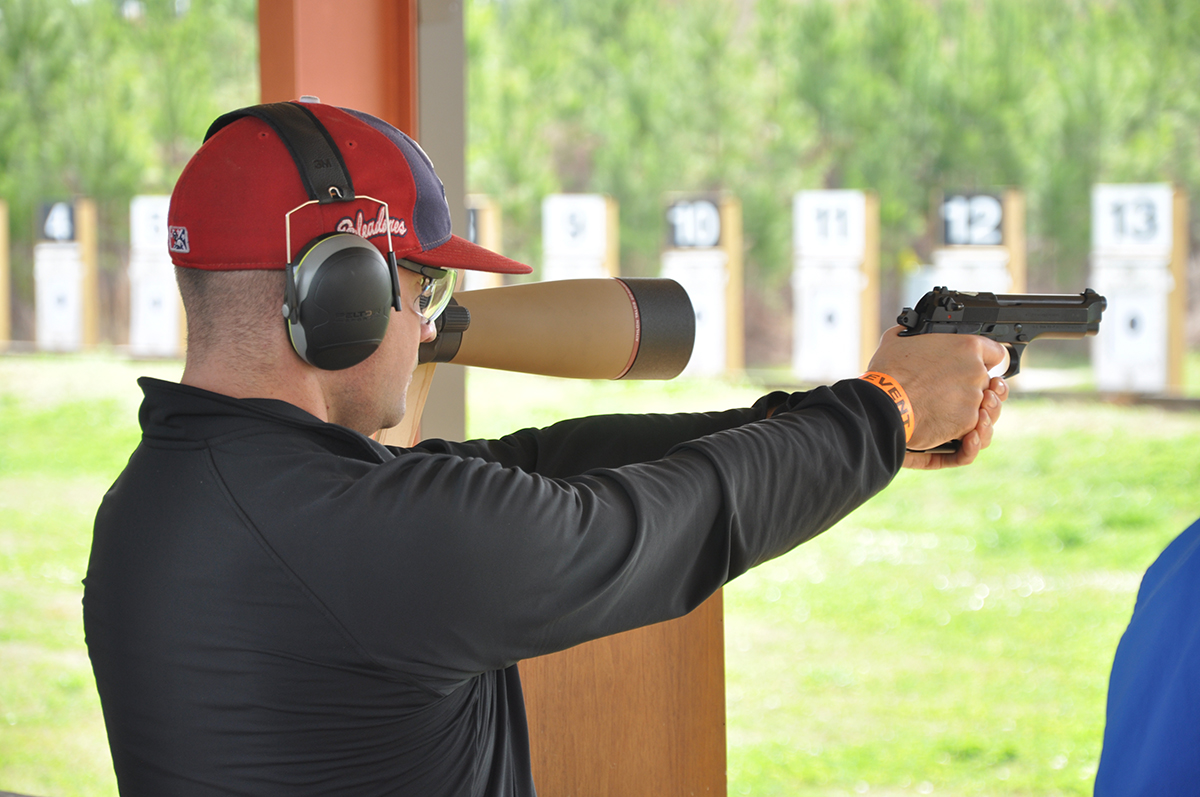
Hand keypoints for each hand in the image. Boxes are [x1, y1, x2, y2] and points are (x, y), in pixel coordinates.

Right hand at [865, 326, 1008, 462]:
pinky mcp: (967, 423)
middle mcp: (977, 372)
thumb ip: (915, 336)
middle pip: (990, 383)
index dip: (988, 360)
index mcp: (966, 347)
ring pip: (987, 410)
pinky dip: (967, 435)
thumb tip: (910, 335)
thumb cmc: (889, 373)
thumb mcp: (898, 340)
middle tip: (957, 393)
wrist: (884, 405)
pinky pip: (975, 431)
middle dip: (975, 389)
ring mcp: (974, 400)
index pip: (996, 352)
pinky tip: (958, 433)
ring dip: (976, 413)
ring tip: (958, 414)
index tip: (981, 366)